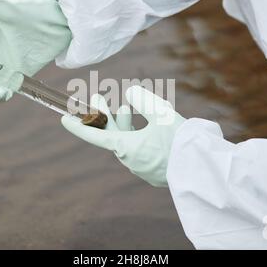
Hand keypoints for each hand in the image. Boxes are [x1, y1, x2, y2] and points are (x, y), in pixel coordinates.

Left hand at [61, 86, 185, 186]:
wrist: (203, 170)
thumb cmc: (180, 141)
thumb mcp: (161, 113)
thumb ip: (143, 99)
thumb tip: (130, 93)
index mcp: (126, 148)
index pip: (95, 136)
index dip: (78, 126)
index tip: (63, 119)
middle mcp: (130, 160)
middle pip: (112, 134)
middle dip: (105, 114)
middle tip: (98, 96)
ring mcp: (143, 169)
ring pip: (127, 142)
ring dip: (124, 123)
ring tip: (126, 106)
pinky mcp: (155, 173)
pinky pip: (140, 151)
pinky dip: (137, 136)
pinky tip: (146, 127)